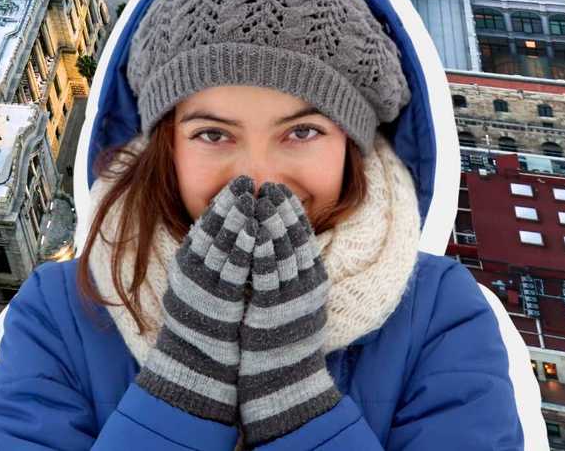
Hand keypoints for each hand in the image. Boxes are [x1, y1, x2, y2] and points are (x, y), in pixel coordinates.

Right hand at [136, 175, 257, 424]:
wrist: (197, 365)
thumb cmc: (205, 328)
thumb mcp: (202, 289)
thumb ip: (211, 264)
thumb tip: (233, 238)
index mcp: (188, 266)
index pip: (205, 226)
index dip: (222, 204)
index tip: (237, 184)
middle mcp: (191, 272)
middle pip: (212, 229)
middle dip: (231, 203)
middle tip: (246, 181)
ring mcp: (203, 285)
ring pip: (220, 244)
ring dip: (237, 218)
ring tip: (251, 197)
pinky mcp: (217, 301)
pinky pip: (232, 268)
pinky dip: (242, 247)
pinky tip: (254, 231)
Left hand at [237, 183, 340, 444]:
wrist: (283, 380)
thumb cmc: (283, 340)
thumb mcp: (295, 301)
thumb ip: (291, 274)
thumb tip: (279, 245)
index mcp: (313, 282)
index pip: (304, 239)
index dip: (292, 213)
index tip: (280, 190)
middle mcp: (305, 288)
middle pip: (294, 240)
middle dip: (281, 210)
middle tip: (269, 185)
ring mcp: (290, 299)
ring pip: (282, 251)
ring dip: (269, 222)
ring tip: (259, 197)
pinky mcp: (272, 310)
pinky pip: (266, 274)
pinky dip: (260, 250)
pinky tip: (251, 231)